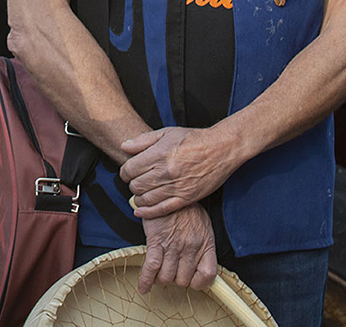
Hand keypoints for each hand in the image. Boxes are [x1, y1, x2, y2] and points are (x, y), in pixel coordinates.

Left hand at [119, 127, 239, 217]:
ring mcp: (176, 187)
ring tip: (139, 194)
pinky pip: (162, 209)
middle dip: (132, 184)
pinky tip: (140, 211)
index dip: (125, 172)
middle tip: (135, 182)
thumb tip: (124, 146)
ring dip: (138, 198)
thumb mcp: (166, 132)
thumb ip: (143, 140)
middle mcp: (166, 172)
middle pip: (136, 185)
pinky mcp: (187, 198)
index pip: (130, 170)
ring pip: (146, 199)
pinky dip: (148, 212)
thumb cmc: (193, 139)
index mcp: (159, 154)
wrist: (221, 149)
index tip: (127, 172)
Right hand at [139, 202, 217, 293]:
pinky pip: (151, 267)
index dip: (198, 283)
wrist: (167, 188)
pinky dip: (146, 280)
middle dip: (175, 279)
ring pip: (167, 277)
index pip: (208, 275)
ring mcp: (173, 245)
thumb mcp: (203, 224)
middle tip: (170, 272)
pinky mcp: (155, 241)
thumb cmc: (185, 208)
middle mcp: (191, 247)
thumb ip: (203, 244)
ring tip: (158, 273)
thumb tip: (200, 263)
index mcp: (205, 243)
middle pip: (183, 279)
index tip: (191, 281)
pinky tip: (143, 287)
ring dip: (161, 279)